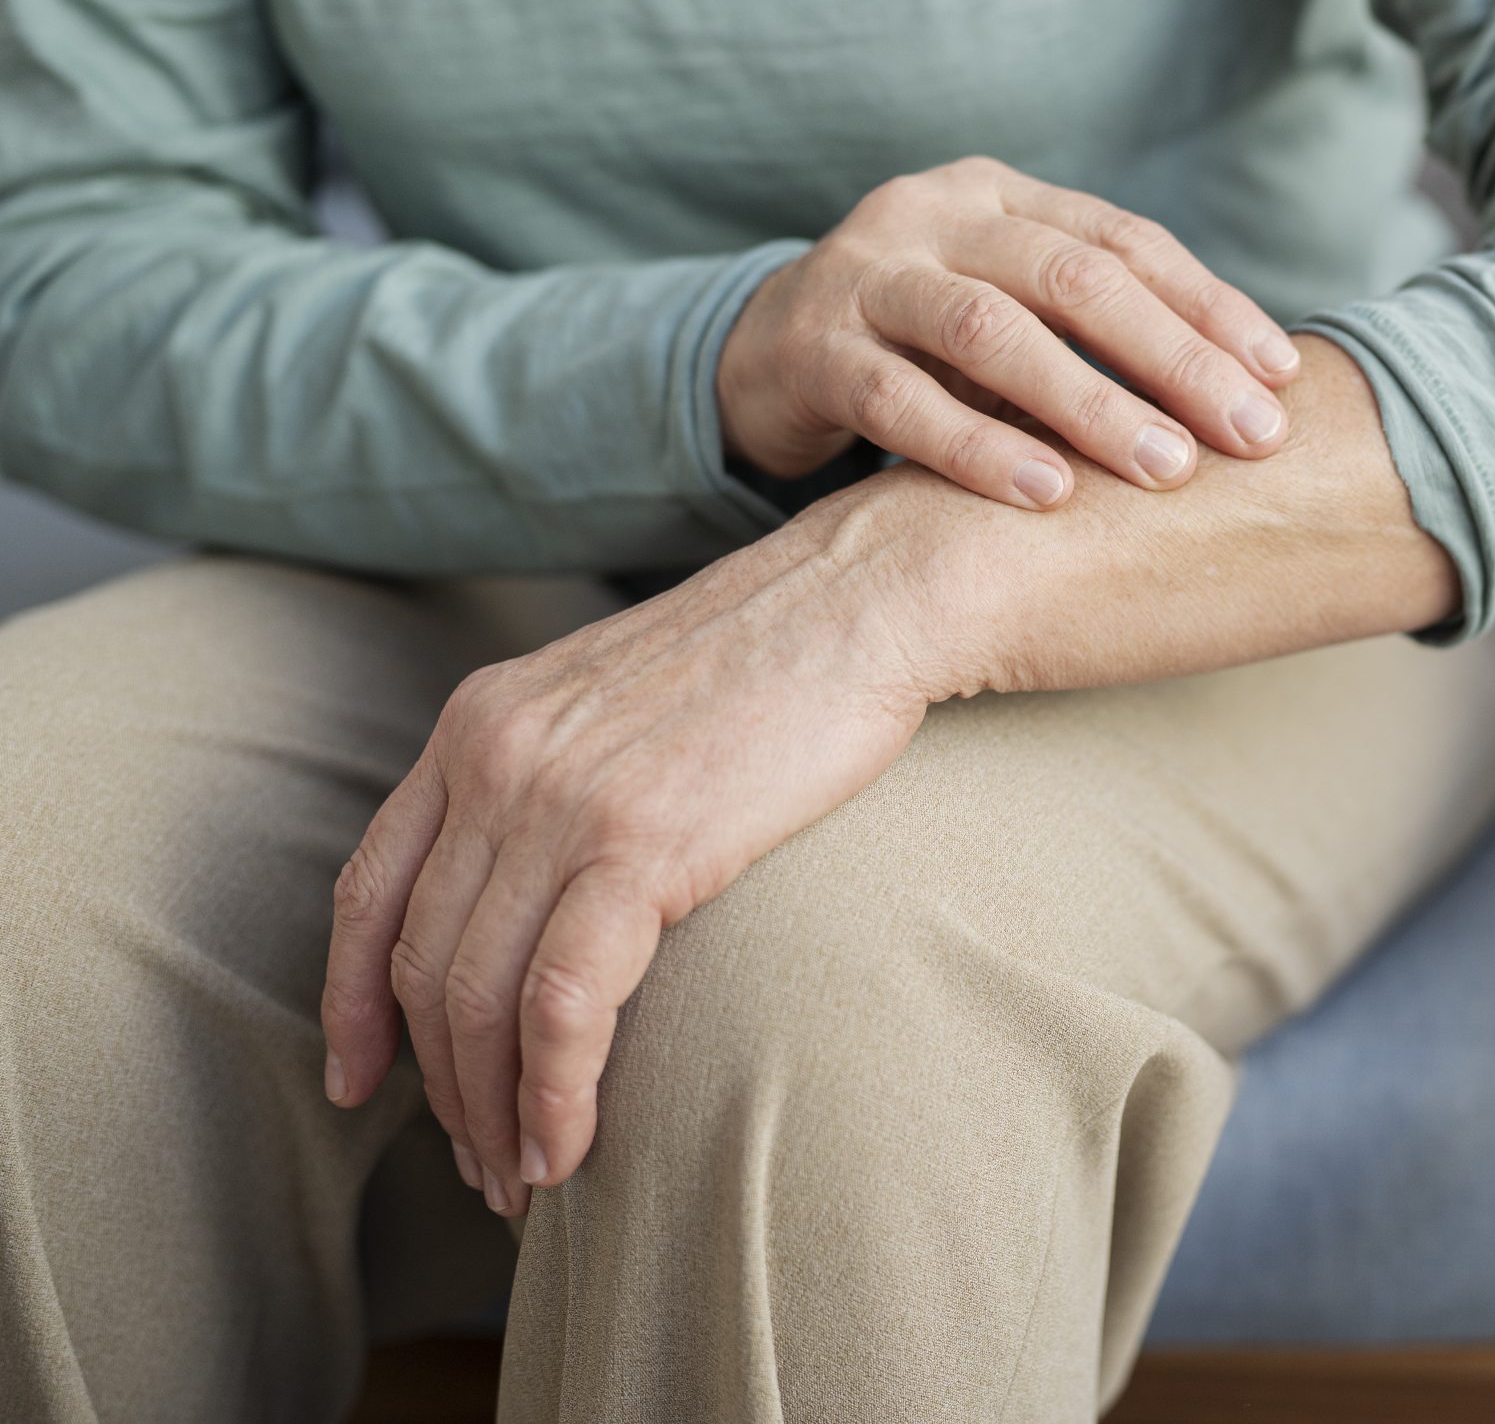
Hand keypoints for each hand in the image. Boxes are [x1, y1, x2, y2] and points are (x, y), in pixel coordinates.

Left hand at [317, 503, 952, 1214]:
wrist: (863, 599)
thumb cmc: (771, 659)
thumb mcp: (615, 700)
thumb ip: (550, 776)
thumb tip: (539, 889)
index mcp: (478, 722)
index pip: (369, 887)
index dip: (349, 1003)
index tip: (361, 1082)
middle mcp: (494, 758)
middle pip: (422, 964)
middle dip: (441, 1088)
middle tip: (482, 1165)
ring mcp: (560, 800)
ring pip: (478, 999)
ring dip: (493, 1113)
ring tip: (526, 1177)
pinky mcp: (640, 844)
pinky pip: (562, 1005)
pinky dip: (555, 1093)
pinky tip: (570, 1145)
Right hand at [716, 156, 1301, 506]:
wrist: (761, 355)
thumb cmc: (922, 346)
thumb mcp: (1010, 315)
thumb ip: (1096, 331)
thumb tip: (1250, 391)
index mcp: (999, 193)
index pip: (1124, 240)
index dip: (1209, 305)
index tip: (1282, 377)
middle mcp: (933, 214)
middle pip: (1071, 276)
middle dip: (1173, 358)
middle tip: (1249, 434)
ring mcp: (865, 275)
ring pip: (990, 331)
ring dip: (1088, 404)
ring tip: (1165, 470)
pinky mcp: (812, 348)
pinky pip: (900, 400)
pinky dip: (977, 448)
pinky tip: (1046, 493)